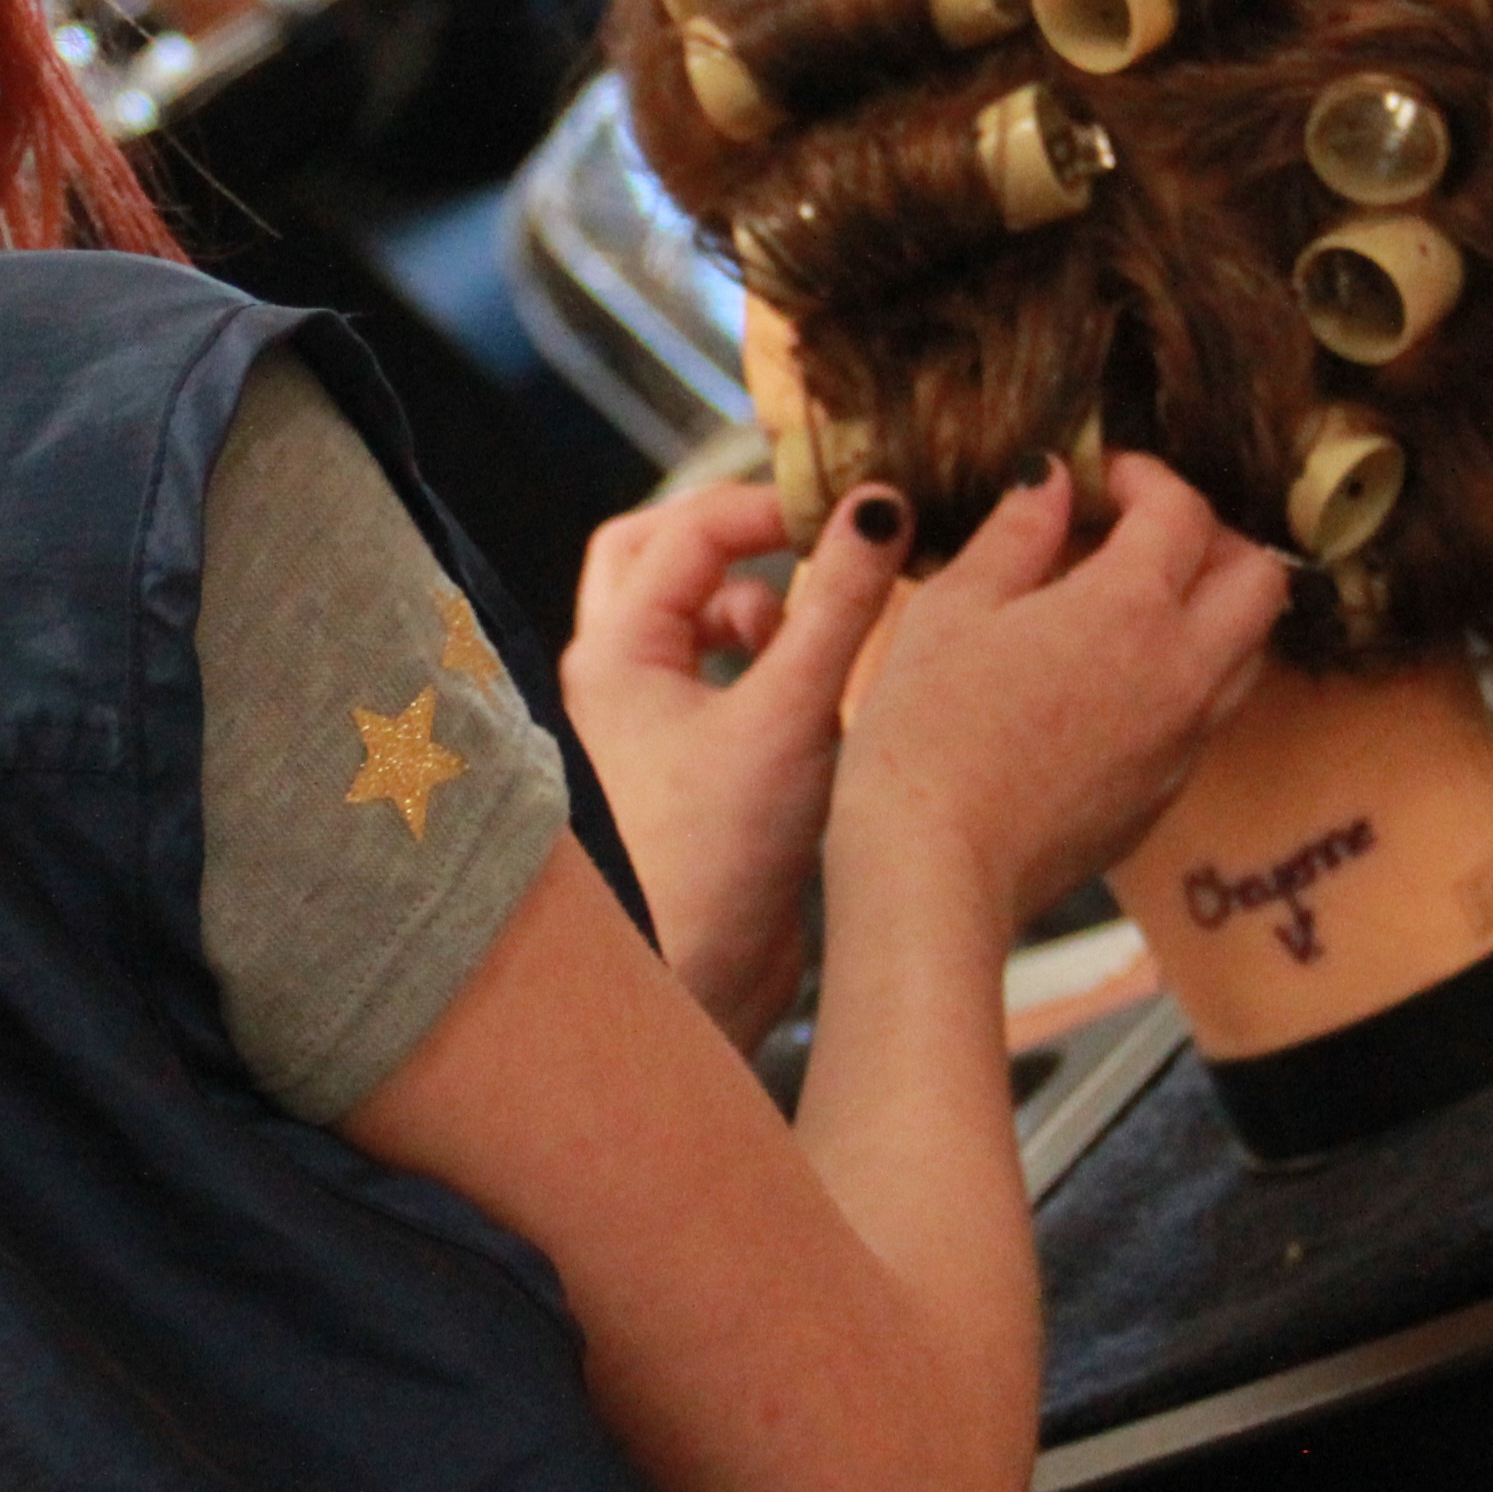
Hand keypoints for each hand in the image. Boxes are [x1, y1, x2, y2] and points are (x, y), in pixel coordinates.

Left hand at [558, 474, 914, 1048]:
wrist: (695, 987)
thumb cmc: (714, 865)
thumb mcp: (790, 717)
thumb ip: (839, 606)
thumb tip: (877, 508)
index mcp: (614, 654)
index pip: (688, 528)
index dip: (771, 504)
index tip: (848, 508)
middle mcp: (616, 678)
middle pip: (660, 554)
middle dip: (737, 537)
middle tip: (809, 539)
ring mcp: (647, 721)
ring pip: (692, 618)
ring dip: (758, 607)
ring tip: (814, 641)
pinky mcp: (688, 766)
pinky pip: (721, 677)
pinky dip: (769, 664)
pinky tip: (817, 701)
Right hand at [830, 457, 1286, 932]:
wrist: (939, 873)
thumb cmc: (927, 735)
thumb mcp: (952, 608)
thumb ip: (1014, 534)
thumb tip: (1049, 478)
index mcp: (1132, 607)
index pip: (1183, 511)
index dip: (1148, 477)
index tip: (1105, 476)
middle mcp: (1183, 671)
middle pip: (1261, 578)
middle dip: (1214, 539)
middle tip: (1148, 533)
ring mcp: (1184, 742)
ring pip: (1248, 652)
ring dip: (1212, 610)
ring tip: (1137, 605)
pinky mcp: (1165, 797)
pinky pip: (1206, 716)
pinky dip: (1182, 677)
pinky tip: (1110, 683)